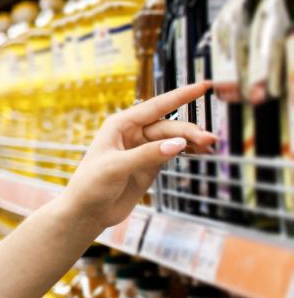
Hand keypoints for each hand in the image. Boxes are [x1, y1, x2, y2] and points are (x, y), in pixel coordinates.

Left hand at [62, 82, 216, 230]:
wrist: (86, 212)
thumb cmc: (91, 185)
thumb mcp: (116, 167)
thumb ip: (147, 155)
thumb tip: (178, 144)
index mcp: (120, 124)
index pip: (155, 106)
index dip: (180, 95)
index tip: (204, 85)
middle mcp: (132, 133)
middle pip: (168, 126)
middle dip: (189, 131)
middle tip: (209, 139)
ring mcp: (142, 149)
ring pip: (173, 139)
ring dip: (192, 140)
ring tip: (210, 145)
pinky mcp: (149, 165)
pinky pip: (172, 153)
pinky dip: (187, 151)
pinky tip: (201, 151)